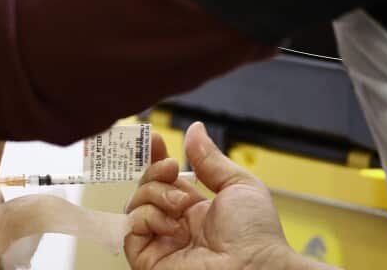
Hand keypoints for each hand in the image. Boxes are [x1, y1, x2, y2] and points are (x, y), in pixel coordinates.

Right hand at [124, 122, 331, 269]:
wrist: (254, 267)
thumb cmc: (256, 236)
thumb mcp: (239, 185)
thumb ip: (210, 159)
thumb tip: (194, 130)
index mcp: (196, 210)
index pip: (165, 181)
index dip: (156, 159)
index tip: (155, 141)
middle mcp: (176, 225)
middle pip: (146, 188)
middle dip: (155, 172)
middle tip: (172, 168)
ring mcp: (162, 243)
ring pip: (136, 205)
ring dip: (155, 195)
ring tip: (180, 204)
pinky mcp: (149, 260)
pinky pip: (130, 229)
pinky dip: (147, 217)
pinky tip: (171, 224)